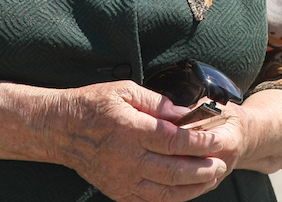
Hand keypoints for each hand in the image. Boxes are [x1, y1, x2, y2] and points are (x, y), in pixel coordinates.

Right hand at [46, 81, 231, 201]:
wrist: (60, 130)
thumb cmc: (92, 106)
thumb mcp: (126, 91)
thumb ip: (158, 102)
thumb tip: (185, 112)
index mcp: (131, 130)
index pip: (175, 140)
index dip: (201, 141)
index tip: (217, 137)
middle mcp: (127, 158)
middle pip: (174, 170)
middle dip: (204, 168)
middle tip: (221, 163)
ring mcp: (122, 179)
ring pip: (165, 191)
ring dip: (193, 186)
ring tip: (211, 177)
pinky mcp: (117, 191)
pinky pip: (150, 200)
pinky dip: (172, 198)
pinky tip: (186, 190)